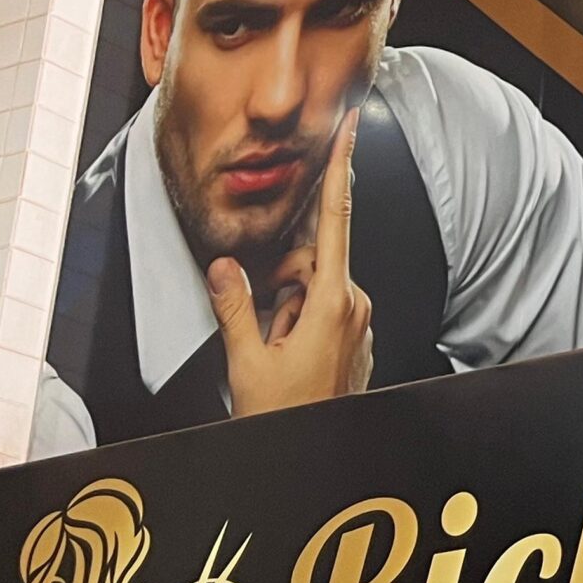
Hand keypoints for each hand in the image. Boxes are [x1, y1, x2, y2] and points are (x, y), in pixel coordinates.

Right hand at [206, 111, 373, 416]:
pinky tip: (289, 355)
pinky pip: (320, 310)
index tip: (348, 127)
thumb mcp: (248, 360)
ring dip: (286, 310)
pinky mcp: (355, 335)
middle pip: (311, 261)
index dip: (338, 168)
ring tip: (278, 352)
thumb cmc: (288, 414)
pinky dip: (296, 323)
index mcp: (333, 302)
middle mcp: (355, 305)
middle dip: (281, 283)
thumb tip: (223, 266)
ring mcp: (359, 321)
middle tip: (267, 331)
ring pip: (312, 288)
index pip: (335, 219)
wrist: (319, 455)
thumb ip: (235, 306)